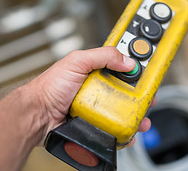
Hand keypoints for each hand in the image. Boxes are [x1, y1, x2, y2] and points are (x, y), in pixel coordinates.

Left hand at [30, 46, 153, 142]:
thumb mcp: (77, 61)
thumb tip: (127, 61)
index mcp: (97, 70)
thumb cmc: (50, 86)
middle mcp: (99, 87)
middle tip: (149, 99)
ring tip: (142, 119)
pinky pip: (114, 125)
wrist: (37, 114)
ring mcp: (98, 106)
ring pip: (123, 110)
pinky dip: (124, 129)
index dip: (136, 69)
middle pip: (127, 90)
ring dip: (136, 115)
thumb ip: (102, 55)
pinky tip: (129, 132)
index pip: (122, 66)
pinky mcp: (95, 122)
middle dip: (141, 95)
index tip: (149, 73)